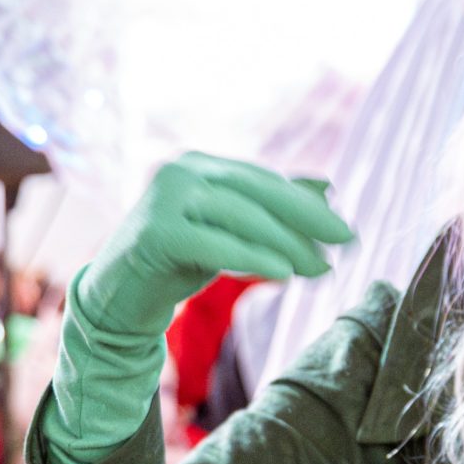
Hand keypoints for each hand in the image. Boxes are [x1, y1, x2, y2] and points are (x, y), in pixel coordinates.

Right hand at [85, 154, 353, 339]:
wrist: (118, 298)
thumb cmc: (176, 261)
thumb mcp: (230, 232)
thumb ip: (270, 208)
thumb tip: (327, 186)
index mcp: (201, 165)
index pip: (264, 181)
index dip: (306, 205)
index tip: (344, 231)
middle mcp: (180, 171)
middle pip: (257, 191)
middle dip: (306, 218)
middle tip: (346, 242)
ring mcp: (164, 198)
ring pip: (239, 216)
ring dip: (286, 243)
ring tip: (320, 268)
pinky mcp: (154, 233)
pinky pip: (213, 244)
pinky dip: (250, 256)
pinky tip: (284, 272)